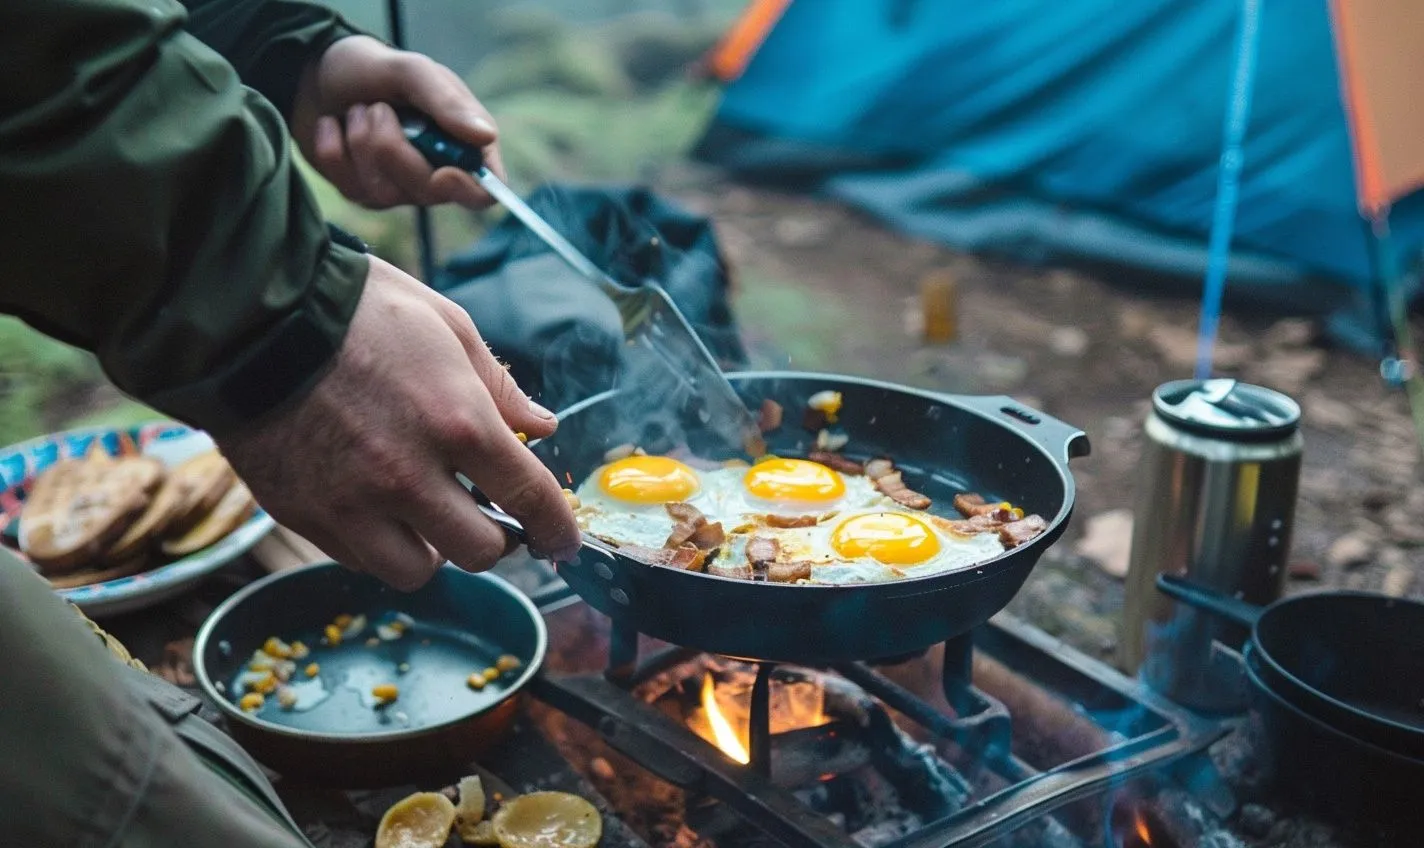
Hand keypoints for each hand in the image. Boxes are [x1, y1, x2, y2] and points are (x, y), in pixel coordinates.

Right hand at [216, 256, 579, 590]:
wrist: (246, 316)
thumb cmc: (356, 308)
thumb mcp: (446, 325)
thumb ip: (499, 387)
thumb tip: (541, 428)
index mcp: (456, 422)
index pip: (528, 499)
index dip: (556, 528)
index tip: (563, 541)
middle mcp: (408, 475)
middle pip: (480, 552)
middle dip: (496, 539)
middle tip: (488, 516)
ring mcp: (351, 503)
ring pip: (417, 571)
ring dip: (434, 550)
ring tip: (426, 514)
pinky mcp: (303, 515)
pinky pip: (358, 559)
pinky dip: (378, 544)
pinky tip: (376, 508)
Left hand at [291, 35, 504, 209]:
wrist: (318, 73)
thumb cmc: (374, 68)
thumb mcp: (411, 70)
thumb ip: (447, 101)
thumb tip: (486, 136)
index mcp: (463, 145)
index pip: (484, 191)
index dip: (467, 190)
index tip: (442, 172)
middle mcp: (436, 173)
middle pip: (430, 194)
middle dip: (395, 149)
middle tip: (378, 109)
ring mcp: (398, 189)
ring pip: (386, 193)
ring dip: (362, 142)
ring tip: (357, 111)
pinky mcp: (362, 194)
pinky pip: (350, 189)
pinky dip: (334, 151)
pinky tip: (334, 127)